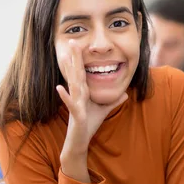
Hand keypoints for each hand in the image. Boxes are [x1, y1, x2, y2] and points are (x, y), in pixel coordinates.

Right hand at [56, 40, 127, 155]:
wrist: (79, 142)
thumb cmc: (88, 125)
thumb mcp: (104, 110)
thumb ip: (113, 102)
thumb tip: (125, 94)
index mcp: (83, 92)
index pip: (82, 72)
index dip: (81, 58)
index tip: (79, 44)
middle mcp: (77, 95)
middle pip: (76, 73)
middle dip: (74, 57)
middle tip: (72, 41)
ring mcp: (75, 104)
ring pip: (73, 84)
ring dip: (69, 70)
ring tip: (65, 57)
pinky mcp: (75, 114)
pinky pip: (70, 103)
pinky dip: (65, 95)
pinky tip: (59, 87)